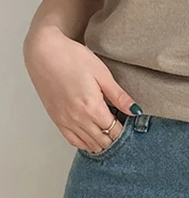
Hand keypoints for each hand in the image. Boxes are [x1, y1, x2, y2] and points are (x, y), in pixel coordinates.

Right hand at [24, 25, 140, 152]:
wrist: (44, 52)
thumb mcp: (102, 74)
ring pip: (89, 144)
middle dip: (115, 139)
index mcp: (92, 107)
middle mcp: (78, 118)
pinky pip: (72, 140)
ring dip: (101, 143)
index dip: (124, 132)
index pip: (114, 131)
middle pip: (103, 141)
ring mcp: (65, 120)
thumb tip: (135, 111)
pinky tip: (92, 140)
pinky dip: (85, 143)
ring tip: (111, 136)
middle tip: (122, 131)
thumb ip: (119, 96)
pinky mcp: (56, 119)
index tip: (130, 128)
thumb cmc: (72, 58)